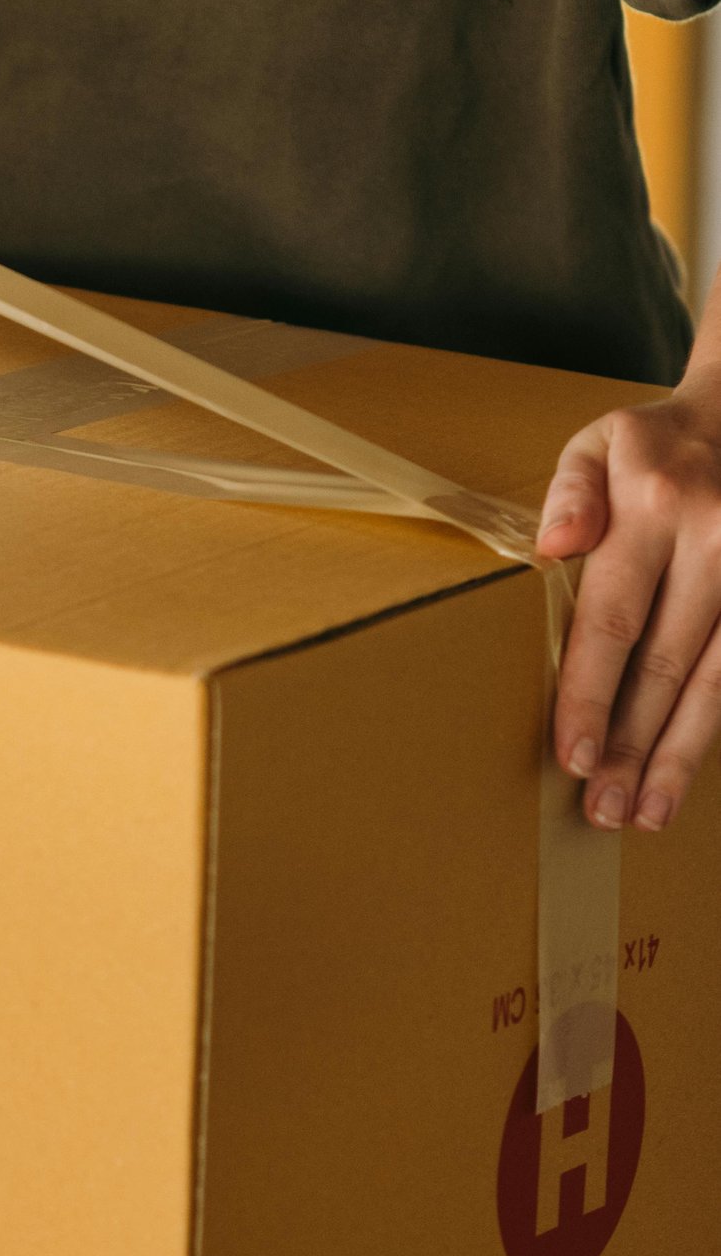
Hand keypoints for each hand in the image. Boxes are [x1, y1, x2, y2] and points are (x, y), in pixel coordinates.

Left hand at [538, 376, 720, 828]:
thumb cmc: (656, 446)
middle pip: (669, 664)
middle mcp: (718, 545)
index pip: (616, 617)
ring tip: (648, 813)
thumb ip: (570, 493)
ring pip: (718, 681)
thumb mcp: (599, 442)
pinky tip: (688, 772)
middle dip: (634, 744)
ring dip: (682, 754)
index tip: (573, 755)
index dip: (592, 692)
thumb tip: (552, 548)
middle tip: (604, 809)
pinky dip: (714, 724)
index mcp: (658, 507)